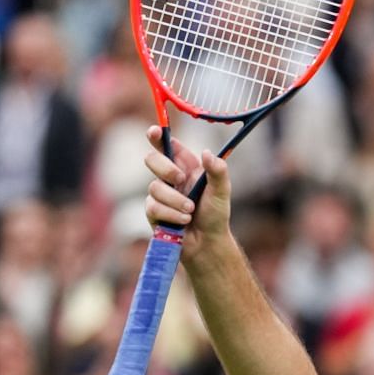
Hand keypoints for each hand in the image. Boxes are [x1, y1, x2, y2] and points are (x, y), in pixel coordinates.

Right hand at [143, 126, 232, 263]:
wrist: (207, 243)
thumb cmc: (216, 215)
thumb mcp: (222, 192)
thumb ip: (218, 171)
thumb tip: (207, 153)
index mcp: (186, 166)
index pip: (168, 145)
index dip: (157, 136)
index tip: (154, 131)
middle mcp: (170, 177)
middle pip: (151, 159)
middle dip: (165, 168)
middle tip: (180, 179)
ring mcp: (160, 194)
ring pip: (154, 187)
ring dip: (175, 200)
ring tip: (190, 211)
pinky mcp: (153, 211)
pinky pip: (153, 207)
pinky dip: (171, 214)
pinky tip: (184, 220)